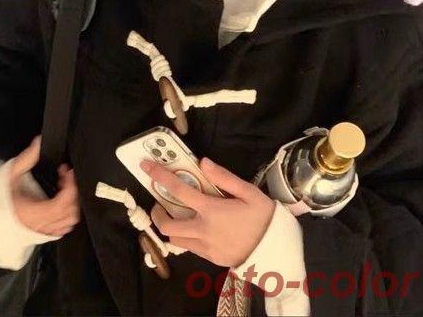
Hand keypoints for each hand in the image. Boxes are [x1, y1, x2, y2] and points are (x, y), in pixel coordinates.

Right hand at [10, 134, 80, 236]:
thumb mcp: (9, 174)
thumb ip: (27, 158)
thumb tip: (39, 142)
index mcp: (31, 213)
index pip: (61, 204)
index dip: (70, 187)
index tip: (68, 171)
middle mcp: (38, 225)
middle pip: (70, 213)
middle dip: (73, 192)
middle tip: (65, 177)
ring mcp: (40, 232)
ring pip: (68, 222)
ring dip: (72, 203)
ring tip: (63, 188)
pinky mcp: (40, 234)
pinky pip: (62, 229)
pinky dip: (67, 216)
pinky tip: (61, 203)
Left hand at [139, 156, 275, 267]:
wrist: (275, 250)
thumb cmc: (263, 217)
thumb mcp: (248, 192)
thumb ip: (224, 177)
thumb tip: (203, 162)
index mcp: (211, 210)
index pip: (178, 191)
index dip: (160, 176)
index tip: (146, 167)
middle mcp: (203, 231)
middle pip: (167, 225)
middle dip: (158, 213)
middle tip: (161, 202)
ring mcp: (205, 248)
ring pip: (176, 240)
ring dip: (171, 227)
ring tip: (178, 216)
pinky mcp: (210, 259)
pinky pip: (190, 248)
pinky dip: (187, 237)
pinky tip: (198, 228)